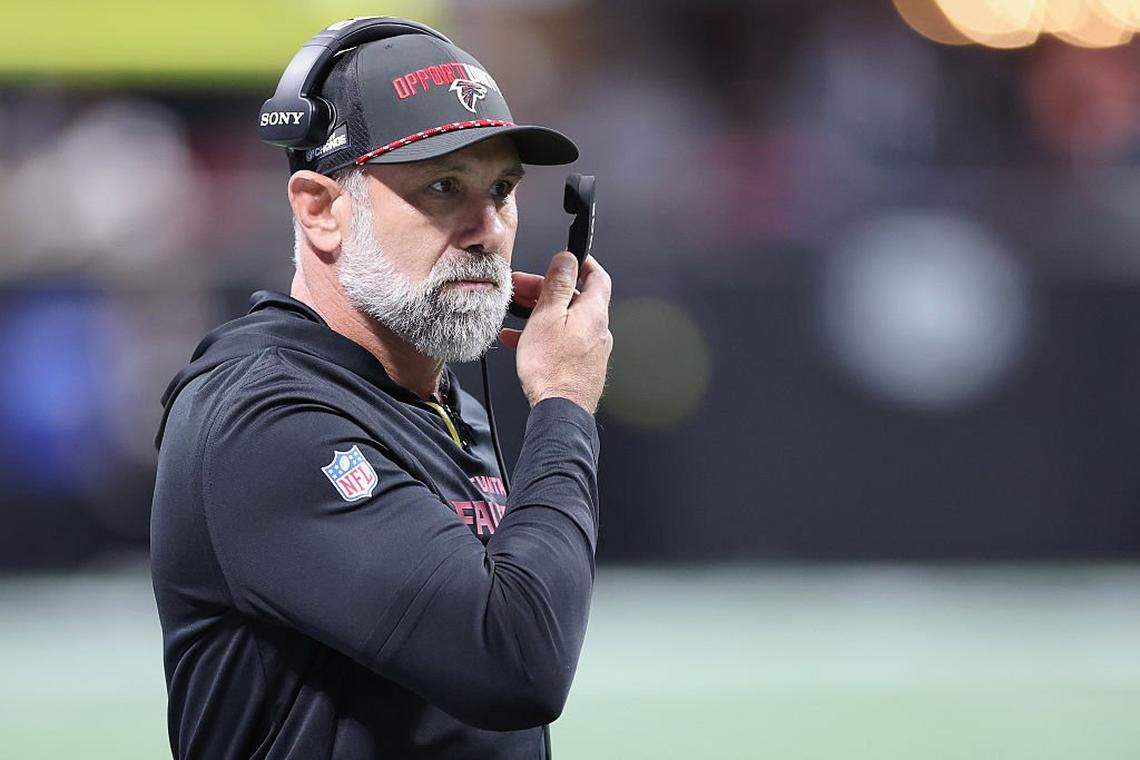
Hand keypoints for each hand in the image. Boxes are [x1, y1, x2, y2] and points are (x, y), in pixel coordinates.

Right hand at [500, 252, 612, 413]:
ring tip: (516, 313)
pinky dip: (543, 334)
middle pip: (574, 299)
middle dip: (546, 290)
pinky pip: (562, 341)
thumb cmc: (552, 368)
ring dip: (540, 312)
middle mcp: (597, 330)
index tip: (566, 258)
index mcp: (593, 312)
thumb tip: (567, 259)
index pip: (597, 277)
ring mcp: (591, 349)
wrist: (559, 412)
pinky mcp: (581, 366)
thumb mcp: (547, 317)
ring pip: (565, 320)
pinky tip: (519, 339)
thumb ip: (558, 285)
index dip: (582, 263)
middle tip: (521, 288)